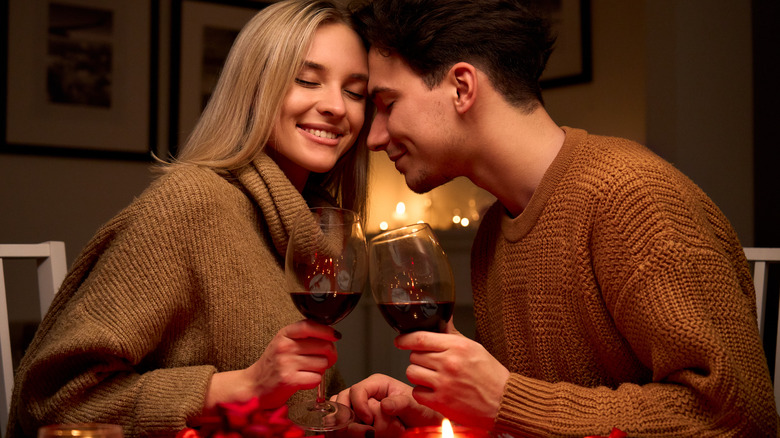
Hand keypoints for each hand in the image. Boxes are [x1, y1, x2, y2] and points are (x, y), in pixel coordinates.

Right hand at [204, 319, 338, 411]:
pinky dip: (314, 381)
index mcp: (285, 334)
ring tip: (307, 371)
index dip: (327, 330)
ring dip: (320, 370)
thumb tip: (332, 336)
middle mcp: (285, 346)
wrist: (253, 385)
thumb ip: (303, 337)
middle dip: (330, 355)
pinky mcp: (289, 380)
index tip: (335, 336)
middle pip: (324, 346)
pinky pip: (316, 379)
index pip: (310, 325)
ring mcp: (286, 363)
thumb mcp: (284, 343)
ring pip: (323, 363)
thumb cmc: (273, 364)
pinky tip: (303, 380)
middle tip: (324, 360)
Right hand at [332, 374, 442, 436]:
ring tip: (365, 435)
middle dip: (349, 417)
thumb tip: (385, 404)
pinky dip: (344, 432)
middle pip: (343, 401)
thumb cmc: (422, 413)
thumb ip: (403, 403)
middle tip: (365, 432)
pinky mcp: (357, 421)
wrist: (424, 425)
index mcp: (377, 384)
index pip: (357, 390)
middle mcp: (365, 395)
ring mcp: (359, 408)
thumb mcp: (416, 407)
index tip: (369, 420)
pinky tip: (360, 437)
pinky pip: (341, 425)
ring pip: (339, 413)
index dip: (359, 405)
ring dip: (346, 426)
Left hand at [396, 321, 508, 429]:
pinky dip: (422, 392)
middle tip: (430, 363)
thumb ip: (452, 334)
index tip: (400, 340)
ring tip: (431, 377)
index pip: (420, 338)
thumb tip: (441, 318)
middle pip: (414, 355)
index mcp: (457, 347)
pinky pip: (417, 393)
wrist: (503, 402)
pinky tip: (434, 390)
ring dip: (418, 375)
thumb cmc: (491, 375)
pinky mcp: (441, 402)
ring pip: (412, 372)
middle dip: (418, 358)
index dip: (405, 339)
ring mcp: (444, 384)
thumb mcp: (474, 347)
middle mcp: (449, 363)